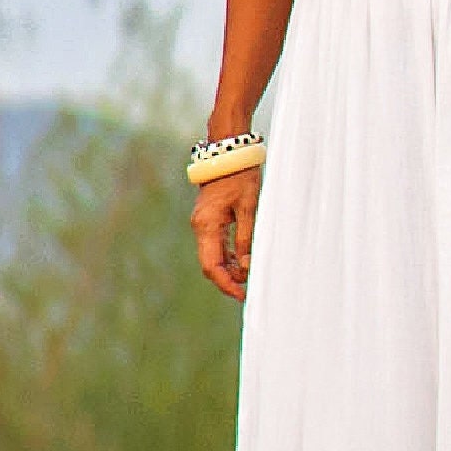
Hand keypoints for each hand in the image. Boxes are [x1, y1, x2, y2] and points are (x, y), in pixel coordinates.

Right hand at [191, 165, 261, 300]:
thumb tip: (246, 266)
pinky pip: (215, 245)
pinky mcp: (209, 220)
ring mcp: (203, 224)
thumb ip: (245, 237)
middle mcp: (200, 227)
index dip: (226, 284)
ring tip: (249, 274)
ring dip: (228, 268)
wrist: (228, 154)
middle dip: (227, 279)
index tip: (242, 295)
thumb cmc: (240, 177)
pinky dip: (228, 256)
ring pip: (212, 256)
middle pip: (210, 264)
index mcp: (207, 226)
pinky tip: (242, 260)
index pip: (211, 266)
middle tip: (248, 289)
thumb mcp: (248, 207)